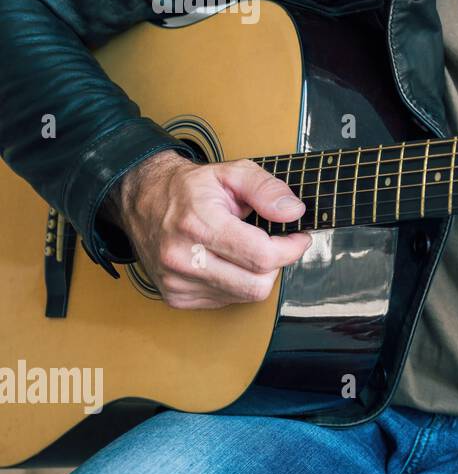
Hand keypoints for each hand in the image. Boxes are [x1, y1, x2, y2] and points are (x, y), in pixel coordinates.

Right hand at [105, 150, 311, 308]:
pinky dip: (236, 283)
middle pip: (256, 284)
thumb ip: (266, 189)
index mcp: (198, 224)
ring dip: (255, 274)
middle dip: (275, 264)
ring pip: (244, 296)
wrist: (142, 199)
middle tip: (274, 243)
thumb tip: (293, 212)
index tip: (298, 237)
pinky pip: (226, 300)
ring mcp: (176, 282)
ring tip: (244, 248)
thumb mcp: (232, 172)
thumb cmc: (189, 188)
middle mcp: (182, 258)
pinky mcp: (176, 297)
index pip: (262, 256)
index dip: (291, 249)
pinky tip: (226, 261)